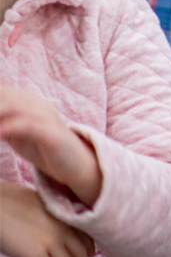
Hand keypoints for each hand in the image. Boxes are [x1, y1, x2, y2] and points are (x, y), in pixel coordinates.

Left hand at [0, 88, 99, 206]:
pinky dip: (10, 127)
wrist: (76, 164)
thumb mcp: (16, 132)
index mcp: (26, 101)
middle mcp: (36, 104)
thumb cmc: (43, 148)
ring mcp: (45, 117)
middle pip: (3, 97)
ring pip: (13, 107)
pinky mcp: (52, 133)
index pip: (1, 92)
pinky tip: (0, 133)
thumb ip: (2, 121)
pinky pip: (29, 125)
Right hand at [0, 182, 92, 256]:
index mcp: (63, 215)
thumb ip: (49, 217)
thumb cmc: (7, 200)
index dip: (89, 249)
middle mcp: (62, 229)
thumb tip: (48, 228)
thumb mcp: (38, 203)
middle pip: (79, 254)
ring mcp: (51, 243)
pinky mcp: (35, 256)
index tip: (91, 256)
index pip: (84, 235)